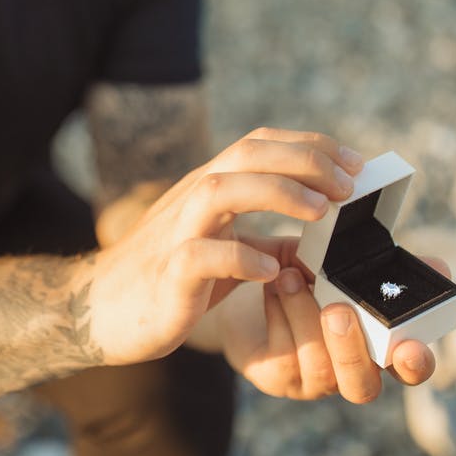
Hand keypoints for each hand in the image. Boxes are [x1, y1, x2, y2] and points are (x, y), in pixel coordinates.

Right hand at [83, 128, 364, 365]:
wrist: (100, 311)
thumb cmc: (168, 282)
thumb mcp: (225, 253)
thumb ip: (268, 242)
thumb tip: (322, 242)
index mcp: (208, 189)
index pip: (259, 143)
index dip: (309, 145)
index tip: (355, 163)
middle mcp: (191, 200)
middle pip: (246, 154)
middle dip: (304, 160)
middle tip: (349, 184)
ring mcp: (176, 234)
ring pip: (221, 190)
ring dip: (277, 192)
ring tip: (321, 211)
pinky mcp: (166, 275)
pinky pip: (200, 256)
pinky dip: (240, 258)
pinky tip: (270, 271)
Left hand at [211, 236, 450, 402]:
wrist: (249, 291)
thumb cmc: (308, 279)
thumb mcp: (344, 270)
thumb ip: (384, 272)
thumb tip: (438, 266)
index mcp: (378, 348)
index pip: (408, 369)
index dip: (415, 363)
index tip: (412, 345)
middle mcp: (350, 373)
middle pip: (362, 385)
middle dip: (351, 348)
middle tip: (337, 310)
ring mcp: (313, 381)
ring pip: (319, 366)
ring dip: (304, 317)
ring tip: (289, 277)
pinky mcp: (277, 377)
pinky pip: (283, 356)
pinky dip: (279, 314)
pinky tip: (273, 287)